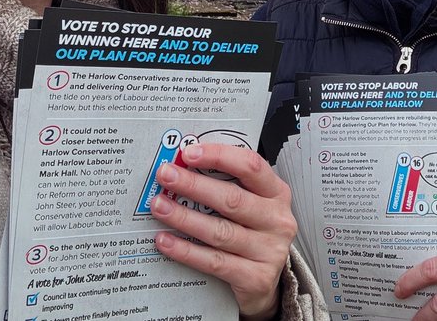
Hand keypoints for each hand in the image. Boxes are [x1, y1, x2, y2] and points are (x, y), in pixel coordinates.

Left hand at [151, 142, 296, 320]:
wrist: (265, 282)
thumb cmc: (253, 232)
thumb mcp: (252, 203)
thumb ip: (228, 184)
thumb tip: (185, 165)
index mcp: (277, 193)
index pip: (250, 166)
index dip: (219, 156)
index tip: (189, 153)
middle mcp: (277, 220)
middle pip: (232, 199)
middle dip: (193, 185)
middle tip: (166, 176)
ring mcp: (269, 250)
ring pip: (219, 231)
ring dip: (184, 217)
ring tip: (159, 207)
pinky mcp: (256, 278)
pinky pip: (215, 262)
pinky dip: (186, 251)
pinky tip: (165, 241)